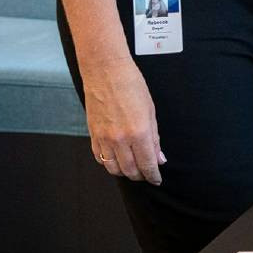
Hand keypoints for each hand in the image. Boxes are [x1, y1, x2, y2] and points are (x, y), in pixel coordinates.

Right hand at [84, 58, 165, 184]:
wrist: (105, 72)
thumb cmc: (131, 86)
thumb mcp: (150, 111)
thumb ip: (154, 138)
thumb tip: (159, 158)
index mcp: (139, 132)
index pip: (147, 164)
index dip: (153, 175)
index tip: (157, 179)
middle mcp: (120, 139)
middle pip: (130, 170)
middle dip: (140, 176)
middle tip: (147, 174)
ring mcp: (104, 139)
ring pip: (113, 168)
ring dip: (125, 172)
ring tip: (134, 169)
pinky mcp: (92, 135)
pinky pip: (100, 158)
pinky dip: (109, 164)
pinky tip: (117, 160)